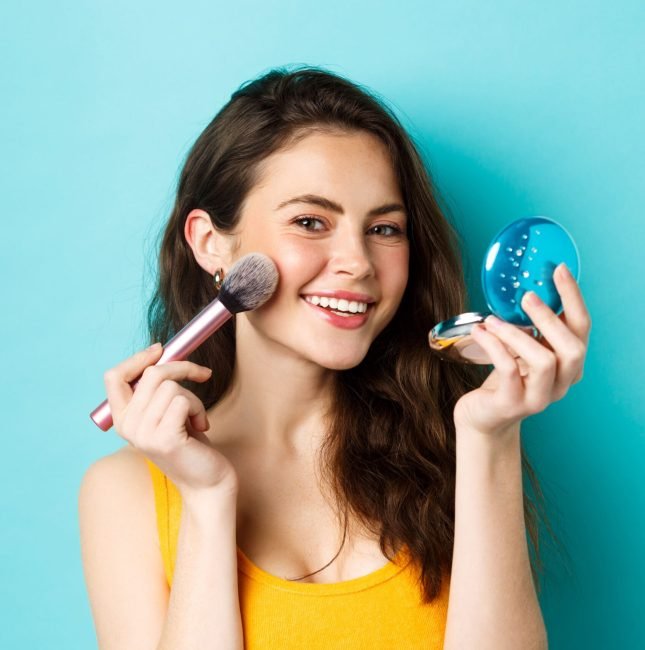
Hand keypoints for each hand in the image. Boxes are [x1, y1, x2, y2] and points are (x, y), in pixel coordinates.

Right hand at [103, 344, 238, 496]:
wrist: (206, 482)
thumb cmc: (190, 444)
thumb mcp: (166, 412)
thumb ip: (156, 390)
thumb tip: (162, 352)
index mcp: (123, 419)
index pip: (114, 377)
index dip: (138, 358)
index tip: (161, 349)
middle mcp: (127, 427)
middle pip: (152, 374)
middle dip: (183, 368)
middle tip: (202, 375)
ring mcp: (143, 434)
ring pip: (171, 386)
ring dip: (194, 397)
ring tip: (197, 418)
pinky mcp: (164, 439)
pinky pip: (183, 401)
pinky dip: (198, 409)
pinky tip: (201, 427)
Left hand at [452, 263, 591, 437]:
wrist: (482, 418)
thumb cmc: (503, 379)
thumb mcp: (522, 351)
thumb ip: (531, 329)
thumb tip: (526, 287)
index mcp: (567, 365)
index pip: (582, 329)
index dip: (573, 298)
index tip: (559, 270)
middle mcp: (560, 383)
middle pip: (573, 349)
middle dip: (550, 318)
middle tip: (526, 296)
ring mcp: (538, 398)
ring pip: (544, 362)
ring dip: (517, 335)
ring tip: (491, 319)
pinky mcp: (512, 404)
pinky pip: (509, 370)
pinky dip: (494, 347)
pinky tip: (480, 332)